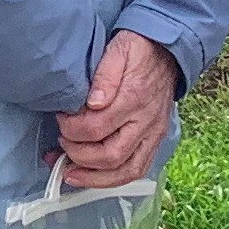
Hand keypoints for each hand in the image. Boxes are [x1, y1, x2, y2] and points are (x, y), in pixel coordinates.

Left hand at [55, 30, 177, 188]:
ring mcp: (153, 134)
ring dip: (95, 179)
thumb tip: (93, 103)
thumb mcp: (119, 49)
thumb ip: (105, 75)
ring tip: (69, 174)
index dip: (72, 130)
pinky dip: (114, 180)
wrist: (168, 50)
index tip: (61, 119)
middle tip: (62, 144)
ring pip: (126, 171)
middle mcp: (146, 122)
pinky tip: (93, 178)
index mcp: (133, 99)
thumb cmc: (138, 49)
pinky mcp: (156, 140)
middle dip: (79, 156)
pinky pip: (138, 169)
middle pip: (110, 155)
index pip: (97, 128)